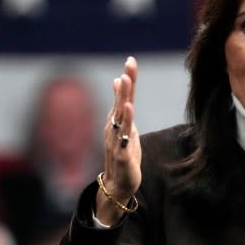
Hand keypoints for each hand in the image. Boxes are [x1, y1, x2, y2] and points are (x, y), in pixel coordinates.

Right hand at [95, 56, 141, 224]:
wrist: (118, 184)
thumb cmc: (123, 154)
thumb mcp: (125, 127)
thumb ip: (123, 106)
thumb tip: (119, 81)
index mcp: (116, 120)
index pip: (123, 96)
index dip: (128, 79)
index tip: (131, 60)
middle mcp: (113, 127)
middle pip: (120, 101)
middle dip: (126, 82)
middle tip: (129, 64)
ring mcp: (115, 139)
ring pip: (119, 115)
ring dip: (123, 97)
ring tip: (126, 80)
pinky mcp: (121, 152)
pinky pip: (123, 135)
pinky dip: (125, 121)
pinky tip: (129, 108)